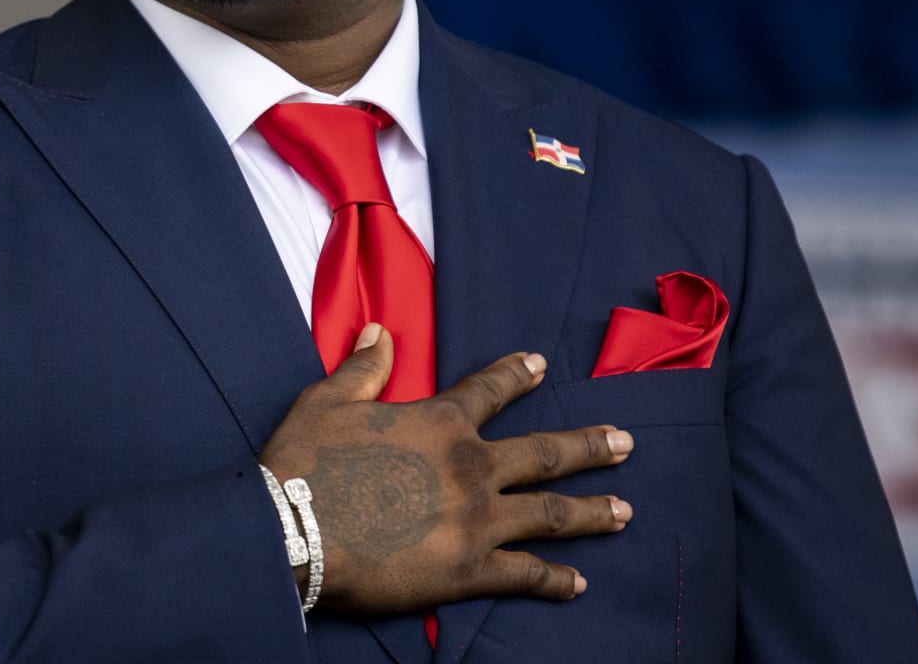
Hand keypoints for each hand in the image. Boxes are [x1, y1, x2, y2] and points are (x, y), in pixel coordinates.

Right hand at [258, 324, 633, 614]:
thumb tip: (381, 333)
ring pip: (552, 514)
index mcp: (440, 422)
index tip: (541, 365)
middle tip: (625, 442)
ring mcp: (477, 520)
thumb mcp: (328, 400)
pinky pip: (525, 575)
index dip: (518, 374)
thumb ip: (364, 369)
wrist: (292, 531)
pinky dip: (555, 581)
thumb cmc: (304, 463)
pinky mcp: (468, 571)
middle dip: (589, 446)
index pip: (491, 390)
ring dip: (593, 512)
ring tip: (625, 510)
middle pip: (545, 453)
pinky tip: (578, 583)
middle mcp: (471, 466)